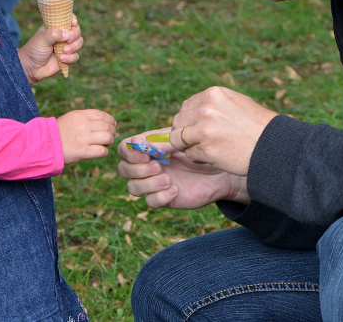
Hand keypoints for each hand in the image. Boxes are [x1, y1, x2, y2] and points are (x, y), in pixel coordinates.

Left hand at [19, 16, 83, 83]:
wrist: (31, 68)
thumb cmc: (34, 50)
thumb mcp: (42, 39)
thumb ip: (54, 34)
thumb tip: (68, 34)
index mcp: (55, 27)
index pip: (69, 18)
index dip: (73, 20)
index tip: (73, 25)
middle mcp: (62, 35)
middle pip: (77, 31)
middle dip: (75, 36)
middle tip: (68, 40)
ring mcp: (66, 46)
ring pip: (79, 43)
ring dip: (74, 47)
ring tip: (63, 51)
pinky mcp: (68, 57)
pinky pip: (76, 56)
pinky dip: (70, 58)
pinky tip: (61, 59)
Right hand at [57, 109, 115, 163]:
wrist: (44, 145)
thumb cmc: (59, 132)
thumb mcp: (71, 118)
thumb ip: (86, 118)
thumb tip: (105, 121)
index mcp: (80, 115)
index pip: (102, 115)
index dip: (111, 121)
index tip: (112, 126)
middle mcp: (82, 125)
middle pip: (107, 126)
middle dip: (112, 132)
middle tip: (111, 137)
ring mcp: (82, 138)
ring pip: (107, 137)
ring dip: (110, 141)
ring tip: (106, 144)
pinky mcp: (82, 151)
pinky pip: (102, 151)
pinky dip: (104, 152)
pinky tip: (101, 151)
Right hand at [116, 131, 248, 208]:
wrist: (220, 169)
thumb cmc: (200, 149)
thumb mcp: (180, 141)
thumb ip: (160, 142)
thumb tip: (137, 142)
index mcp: (148, 147)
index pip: (123, 149)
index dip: (129, 153)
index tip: (147, 153)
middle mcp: (147, 165)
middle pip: (123, 170)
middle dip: (137, 169)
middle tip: (159, 166)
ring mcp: (153, 182)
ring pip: (133, 187)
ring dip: (148, 183)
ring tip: (168, 179)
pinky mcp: (164, 198)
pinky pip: (150, 201)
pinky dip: (160, 196)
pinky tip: (176, 189)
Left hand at [167, 86, 277, 176]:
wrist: (274, 145)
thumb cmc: (257, 125)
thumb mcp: (235, 103)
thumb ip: (212, 105)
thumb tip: (190, 112)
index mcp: (213, 95)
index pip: (185, 107)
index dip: (189, 120)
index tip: (197, 129)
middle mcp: (206, 109)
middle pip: (178, 122)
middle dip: (185, 133)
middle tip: (199, 141)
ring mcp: (205, 130)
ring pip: (178, 139)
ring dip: (188, 146)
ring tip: (204, 149)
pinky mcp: (207, 149)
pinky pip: (190, 154)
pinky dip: (198, 158)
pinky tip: (213, 156)